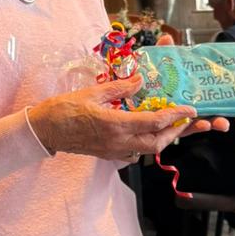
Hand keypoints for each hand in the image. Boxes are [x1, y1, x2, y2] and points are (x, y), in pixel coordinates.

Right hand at [28, 73, 225, 160]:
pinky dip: (147, 144)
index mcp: (115, 125)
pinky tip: (148, 133)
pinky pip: (135, 153)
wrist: (45, 131)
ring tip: (173, 126)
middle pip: (157, 142)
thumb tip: (140, 80)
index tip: (190, 110)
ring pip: (148, 150)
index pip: (154, 122)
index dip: (176, 116)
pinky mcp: (109, 155)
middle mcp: (118, 142)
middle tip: (187, 120)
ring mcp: (114, 152)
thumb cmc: (64, 110)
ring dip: (163, 138)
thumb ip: (120, 87)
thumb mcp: (93, 92)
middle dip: (176, 132)